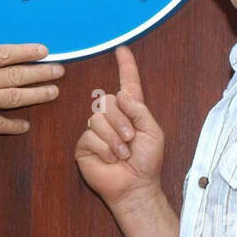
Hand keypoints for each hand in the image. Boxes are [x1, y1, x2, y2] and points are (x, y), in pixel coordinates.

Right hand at [0, 24, 62, 141]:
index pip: (4, 53)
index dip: (26, 51)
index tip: (43, 50)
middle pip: (16, 74)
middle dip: (41, 72)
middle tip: (59, 71)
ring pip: (15, 97)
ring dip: (36, 95)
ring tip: (54, 93)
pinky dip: (13, 126)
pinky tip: (26, 126)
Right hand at [74, 46, 164, 208]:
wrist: (135, 187)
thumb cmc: (147, 162)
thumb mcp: (153, 132)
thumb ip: (139, 110)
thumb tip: (121, 94)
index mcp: (130, 112)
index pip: (128, 84)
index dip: (126, 67)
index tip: (122, 50)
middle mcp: (111, 118)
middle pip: (108, 100)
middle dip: (121, 122)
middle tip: (130, 141)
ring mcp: (96, 131)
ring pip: (97, 118)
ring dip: (114, 139)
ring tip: (122, 154)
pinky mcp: (84, 145)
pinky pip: (90, 136)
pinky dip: (104, 149)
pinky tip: (110, 160)